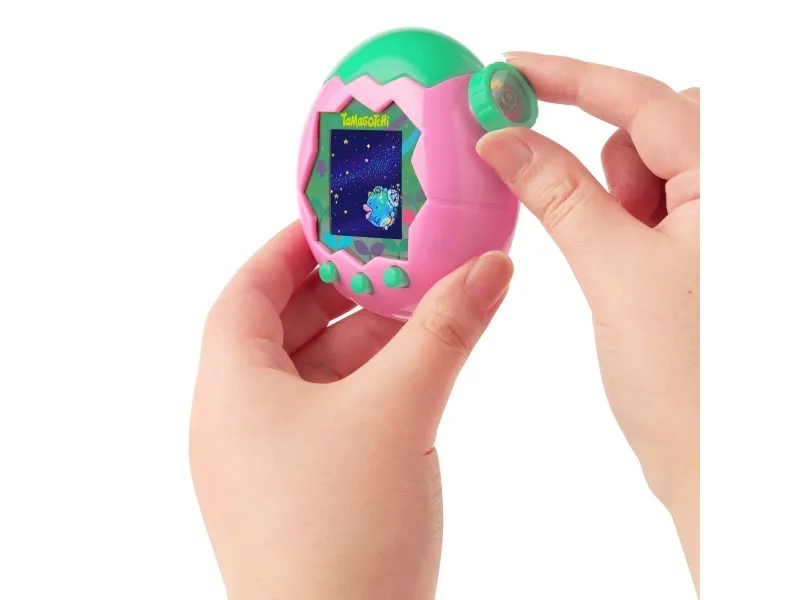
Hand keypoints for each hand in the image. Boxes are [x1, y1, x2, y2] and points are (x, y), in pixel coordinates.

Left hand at [189, 223, 512, 598]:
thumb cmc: (344, 531)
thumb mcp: (400, 411)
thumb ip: (446, 330)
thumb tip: (490, 267)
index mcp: (231, 389)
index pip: (248, 290)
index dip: (292, 247)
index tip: (341, 220)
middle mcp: (238, 420)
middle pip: (284, 327)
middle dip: (344, 290)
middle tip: (399, 260)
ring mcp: (269, 460)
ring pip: (315, 373)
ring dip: (367, 339)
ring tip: (424, 308)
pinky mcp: (303, 491)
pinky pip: (332, 413)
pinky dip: (371, 384)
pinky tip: (417, 371)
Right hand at [478, 54, 698, 590]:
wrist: (721, 469)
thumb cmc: (691, 383)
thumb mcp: (614, 272)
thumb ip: (557, 193)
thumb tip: (502, 139)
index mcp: (739, 181)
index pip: (642, 98)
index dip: (568, 77)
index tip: (508, 71)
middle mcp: (743, 194)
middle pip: (649, 132)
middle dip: (607, 171)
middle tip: (601, 235)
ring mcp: (727, 227)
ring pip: (647, 175)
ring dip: (615, 210)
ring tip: (624, 276)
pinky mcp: (706, 255)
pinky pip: (651, 212)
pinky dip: (621, 229)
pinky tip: (625, 279)